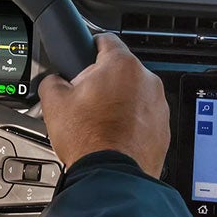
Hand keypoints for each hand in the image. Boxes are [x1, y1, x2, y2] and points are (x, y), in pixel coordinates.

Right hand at [39, 33, 169, 178]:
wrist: (111, 177)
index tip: (87, 53)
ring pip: (135, 94)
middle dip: (103, 82)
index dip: (91, 45)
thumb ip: (52, 81)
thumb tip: (54, 81)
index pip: (106, 39)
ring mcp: (159, 105)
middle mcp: (147, 80)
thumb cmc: (89, 140)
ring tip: (99, 124)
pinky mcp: (163, 128)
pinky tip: (114, 136)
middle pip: (121, 70)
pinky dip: (132, 123)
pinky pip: (145, 117)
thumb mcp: (54, 103)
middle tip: (85, 101)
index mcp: (121, 65)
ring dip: (120, 103)